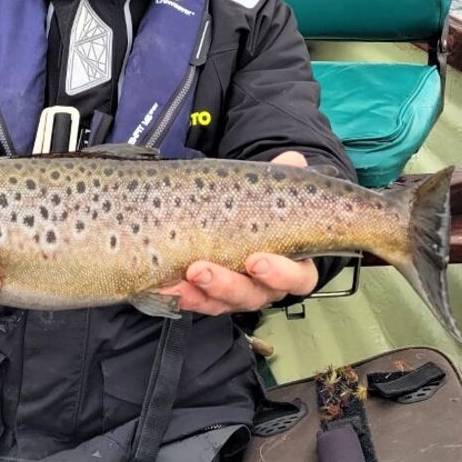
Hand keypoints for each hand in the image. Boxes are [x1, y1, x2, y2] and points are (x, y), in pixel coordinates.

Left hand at [160, 151, 318, 316]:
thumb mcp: (270, 193)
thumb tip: (293, 159)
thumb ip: (281, 178)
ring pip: (222, 302)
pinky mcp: (209, 297)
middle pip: (253, 295)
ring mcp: (236, 295)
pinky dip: (180, 296)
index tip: (257, 260)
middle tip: (202, 269)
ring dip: (200, 292)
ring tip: (182, 275)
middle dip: (226, 285)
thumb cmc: (260, 210)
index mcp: (292, 265)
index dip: (281, 274)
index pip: (298, 279)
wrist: (233, 217)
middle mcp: (265, 287)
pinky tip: (163, 286)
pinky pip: (196, 301)